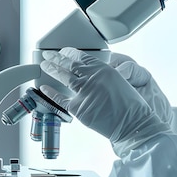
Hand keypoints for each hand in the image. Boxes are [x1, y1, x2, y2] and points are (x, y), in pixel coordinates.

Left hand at [39, 48, 168, 152]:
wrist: (132, 124)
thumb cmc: (130, 107)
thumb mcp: (120, 81)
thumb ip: (103, 76)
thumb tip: (88, 75)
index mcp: (104, 69)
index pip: (82, 57)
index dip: (69, 53)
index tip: (63, 51)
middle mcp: (92, 78)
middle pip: (69, 64)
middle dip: (56, 58)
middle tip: (48, 55)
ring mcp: (84, 92)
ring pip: (63, 77)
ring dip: (51, 70)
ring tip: (44, 66)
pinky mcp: (78, 108)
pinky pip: (60, 99)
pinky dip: (51, 93)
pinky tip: (44, 88)